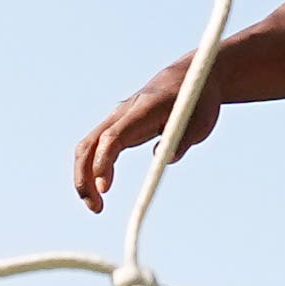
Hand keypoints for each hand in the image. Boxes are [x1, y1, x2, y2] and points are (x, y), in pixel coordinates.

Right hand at [71, 62, 217, 212]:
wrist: (191, 77)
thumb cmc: (197, 100)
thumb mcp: (200, 122)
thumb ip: (183, 140)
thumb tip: (166, 159)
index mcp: (142, 110)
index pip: (112, 137)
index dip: (103, 163)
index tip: (105, 189)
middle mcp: (123, 113)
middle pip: (89, 144)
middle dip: (84, 176)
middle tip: (96, 208)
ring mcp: (117, 118)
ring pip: (87, 146)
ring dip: (84, 176)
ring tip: (96, 206)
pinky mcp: (118, 125)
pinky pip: (96, 148)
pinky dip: (93, 169)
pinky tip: (101, 188)